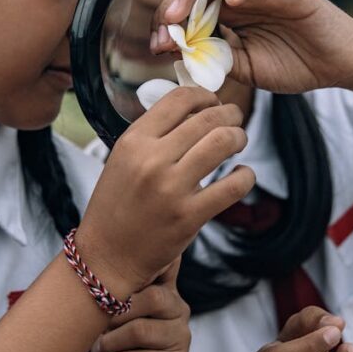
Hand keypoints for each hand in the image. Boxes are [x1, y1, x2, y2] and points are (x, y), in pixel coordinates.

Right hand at [76, 86, 254, 293]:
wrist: (107, 255)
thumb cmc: (116, 206)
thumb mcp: (122, 159)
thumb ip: (153, 135)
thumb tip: (193, 112)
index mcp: (133, 141)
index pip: (179, 99)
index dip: (204, 95)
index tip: (213, 102)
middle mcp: (152, 160)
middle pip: (207, 118)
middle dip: (229, 114)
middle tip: (235, 119)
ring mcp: (172, 188)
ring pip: (223, 143)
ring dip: (239, 137)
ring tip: (239, 141)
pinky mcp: (189, 216)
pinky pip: (232, 186)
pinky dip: (246, 176)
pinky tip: (242, 175)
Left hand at [94, 260, 190, 351]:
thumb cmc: (109, 347)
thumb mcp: (107, 312)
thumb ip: (117, 286)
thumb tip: (114, 246)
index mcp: (164, 291)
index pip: (169, 263)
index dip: (157, 258)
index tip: (138, 255)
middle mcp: (179, 311)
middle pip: (154, 297)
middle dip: (118, 315)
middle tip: (104, 330)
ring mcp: (182, 340)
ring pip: (140, 331)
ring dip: (110, 345)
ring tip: (106, 351)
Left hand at [153, 0, 352, 93]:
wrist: (339, 65)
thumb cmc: (294, 64)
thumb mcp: (244, 69)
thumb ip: (215, 60)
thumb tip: (177, 54)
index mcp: (226, 12)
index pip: (186, 3)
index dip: (166, 20)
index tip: (155, 46)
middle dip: (172, 3)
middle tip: (161, 28)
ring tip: (179, 13)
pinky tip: (232, 1)